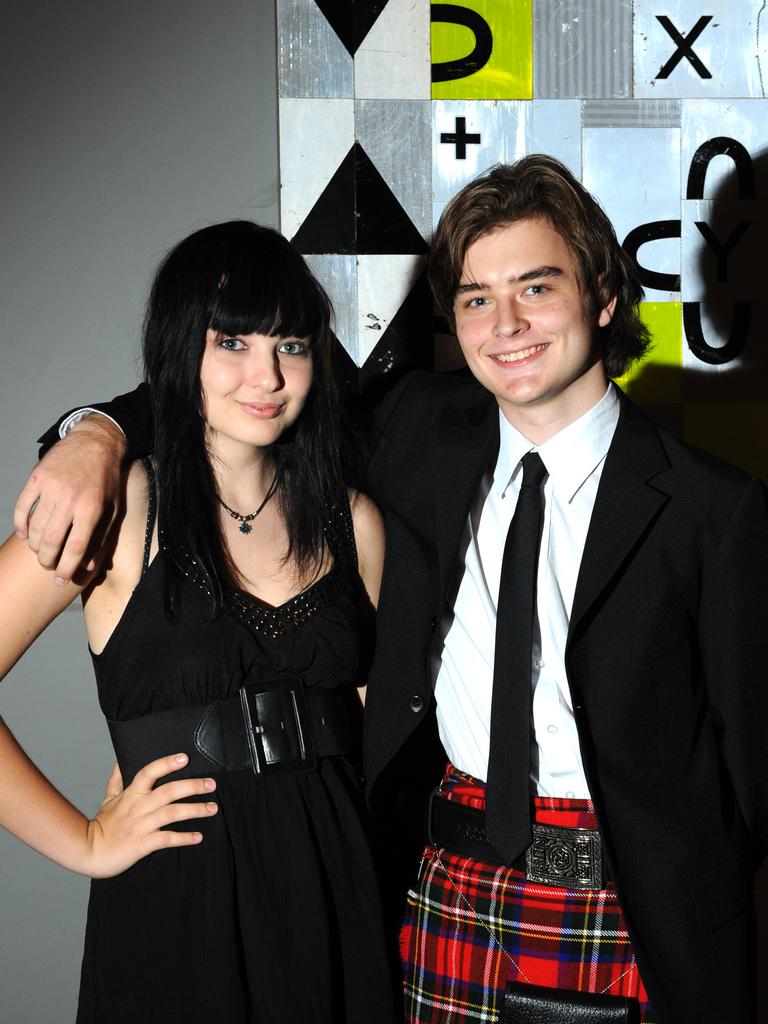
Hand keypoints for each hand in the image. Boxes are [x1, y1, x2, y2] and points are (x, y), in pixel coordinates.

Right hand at [13, 415, 126, 584]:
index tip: (60, 580)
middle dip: (47, 561)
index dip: (66, 569)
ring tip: (39, 552)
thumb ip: (101, 538)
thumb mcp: (113, 509)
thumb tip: (87, 566)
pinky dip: (19, 525)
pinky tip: (23, 535)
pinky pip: (21, 507)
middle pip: (51, 541)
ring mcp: (51, 487)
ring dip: (34, 546)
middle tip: (48, 566)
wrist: (96, 443)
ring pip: (35, 527)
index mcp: (92, 509)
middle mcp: (70, 499)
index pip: (75, 548)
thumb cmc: (107, 480)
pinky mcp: (37, 478)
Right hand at [83, 754, 217, 878]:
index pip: (149, 772)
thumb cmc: (102, 824)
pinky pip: (167, 839)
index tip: (185, 758)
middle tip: (212, 783)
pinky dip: (184, 838)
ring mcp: (141, 825)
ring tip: (213, 808)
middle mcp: (138, 807)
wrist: (89, 851)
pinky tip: (198, 837)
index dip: (166, 763)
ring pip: (172, 813)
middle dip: (192, 786)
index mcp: (132, 794)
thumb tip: (119, 761)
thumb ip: (117, 779)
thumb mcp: (108, 798)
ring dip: (195, 810)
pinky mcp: (143, 844)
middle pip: (168, 791)